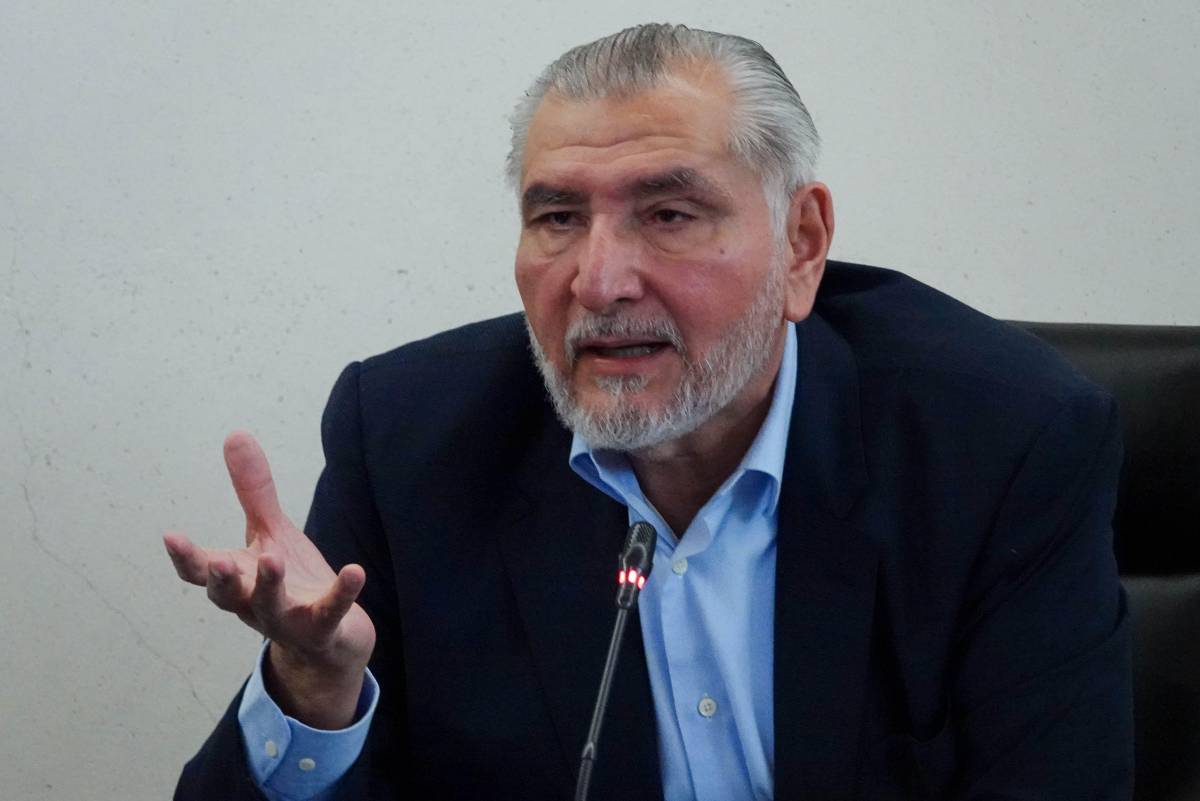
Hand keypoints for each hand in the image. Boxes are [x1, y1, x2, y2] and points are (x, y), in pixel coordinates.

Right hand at [164, 431, 375, 727]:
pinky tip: (354, 571)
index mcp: (237, 579)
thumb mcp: (272, 534)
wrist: (329, 637)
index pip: (200, 572)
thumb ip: (253, 490)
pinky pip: (330, 612)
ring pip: (272, 607)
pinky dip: (342, 593)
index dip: (185, 558)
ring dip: (269, 584)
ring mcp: (287, 620)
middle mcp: (254, 604)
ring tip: (274, 557)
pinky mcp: (322, 628)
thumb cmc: (291, 581)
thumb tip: (235, 434)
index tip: (171, 536)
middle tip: (219, 561)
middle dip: (221, 578)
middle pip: (228, 595)